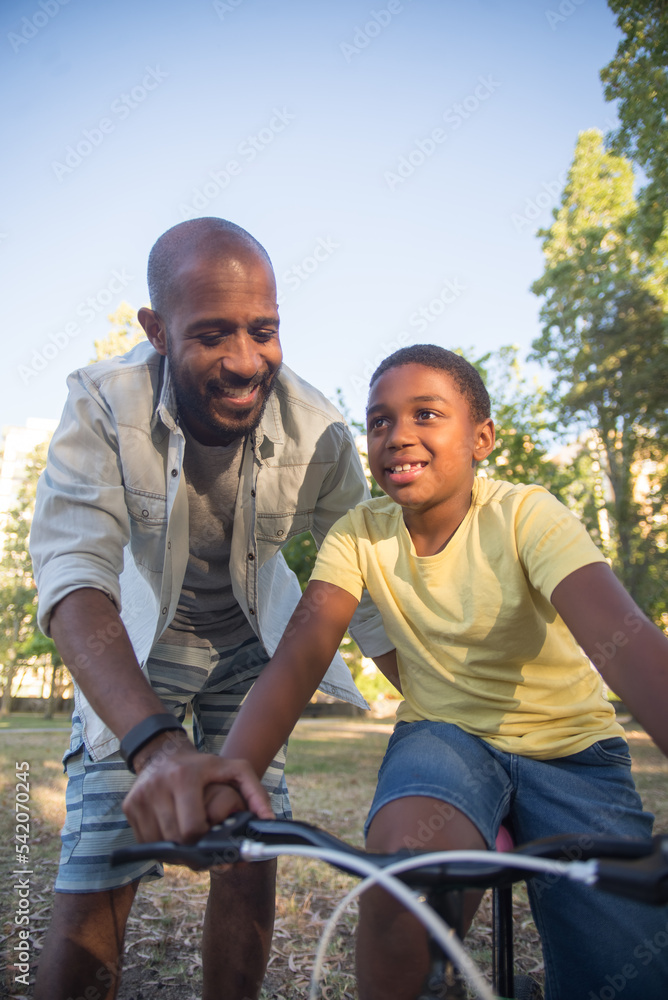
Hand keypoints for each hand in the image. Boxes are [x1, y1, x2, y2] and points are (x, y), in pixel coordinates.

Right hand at [122, 733, 273, 843]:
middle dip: (191, 850)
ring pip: (159, 845)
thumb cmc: (202, 766)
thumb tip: (267, 821)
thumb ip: (255, 793)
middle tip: (203, 846)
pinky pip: (145, 841)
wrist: (163, 753)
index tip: (212, 839)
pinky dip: (160, 846)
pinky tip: (173, 834)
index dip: (204, 842)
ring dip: (176, 850)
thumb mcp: (233, 770)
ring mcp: (140, 798)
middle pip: (176, 840)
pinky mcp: (130, 807)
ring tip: (189, 839)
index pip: (193, 829)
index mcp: (184, 778)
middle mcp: (158, 787)